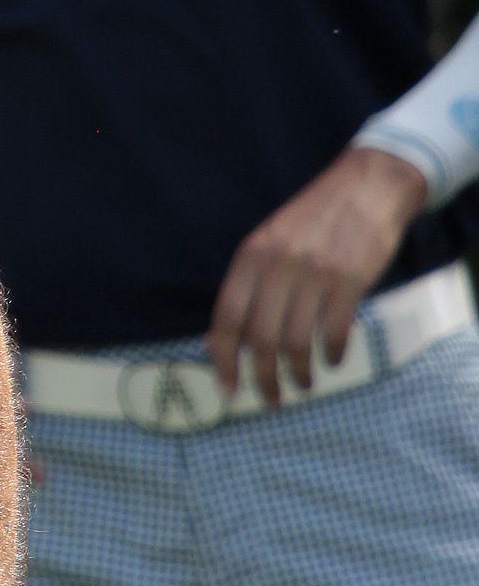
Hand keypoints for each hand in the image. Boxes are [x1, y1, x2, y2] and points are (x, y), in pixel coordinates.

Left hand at [207, 145, 427, 404]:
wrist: (365, 187)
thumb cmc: (312, 221)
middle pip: (261, 338)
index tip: (228, 389)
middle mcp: (277, 266)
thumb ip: (248, 286)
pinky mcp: (349, 280)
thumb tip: (221, 340)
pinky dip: (331, 354)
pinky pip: (335, 331)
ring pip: (297, 341)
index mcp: (250, 257)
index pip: (227, 318)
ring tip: (303, 384)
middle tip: (271, 398)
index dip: (224, 359)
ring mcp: (314, 272)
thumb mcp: (268, 242)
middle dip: (263, 378)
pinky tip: (331, 360)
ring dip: (299, 372)